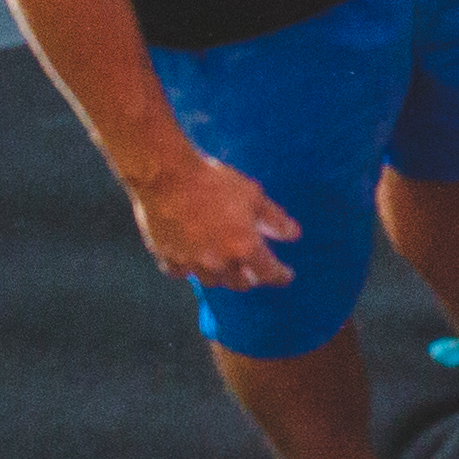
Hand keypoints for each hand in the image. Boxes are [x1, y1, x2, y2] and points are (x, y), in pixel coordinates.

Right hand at [126, 148, 299, 286]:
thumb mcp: (253, 195)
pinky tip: (192, 263)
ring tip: (225, 267)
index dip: (280, 275)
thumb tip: (293, 235)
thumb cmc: (213, 181)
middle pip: (239, 282)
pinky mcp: (165, 256)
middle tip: (254, 270)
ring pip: (210, 281)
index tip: (285, 276)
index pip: (268, 272)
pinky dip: (189, 270)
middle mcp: (219, 261)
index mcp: (244, 247)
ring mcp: (190, 261)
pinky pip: (180, 273)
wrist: (166, 176)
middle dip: (250, 278)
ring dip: (221, 276)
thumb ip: (274, 219)